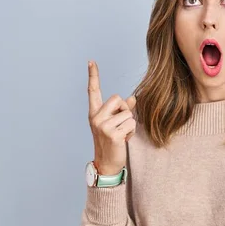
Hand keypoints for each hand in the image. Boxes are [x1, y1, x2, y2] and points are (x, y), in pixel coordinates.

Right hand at [87, 60, 136, 174]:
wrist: (107, 163)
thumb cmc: (112, 142)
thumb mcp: (114, 124)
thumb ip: (123, 110)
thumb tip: (133, 98)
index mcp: (94, 113)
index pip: (93, 91)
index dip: (93, 76)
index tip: (91, 61)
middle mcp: (96, 118)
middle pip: (117, 98)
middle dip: (124, 110)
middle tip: (120, 124)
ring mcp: (103, 126)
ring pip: (128, 113)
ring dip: (130, 124)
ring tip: (121, 135)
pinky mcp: (113, 134)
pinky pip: (131, 124)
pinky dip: (132, 133)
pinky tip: (123, 140)